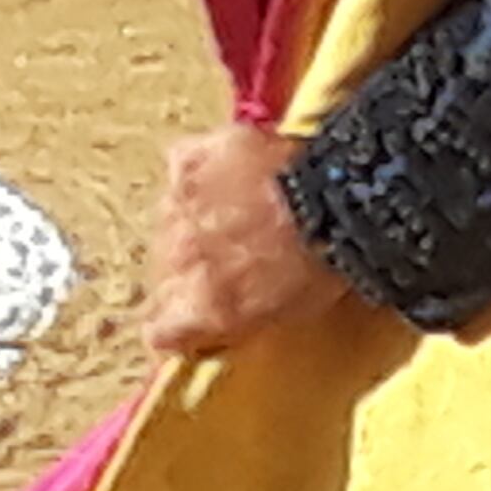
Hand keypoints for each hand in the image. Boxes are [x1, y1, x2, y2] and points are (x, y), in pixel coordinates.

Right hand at [143, 123, 348, 354]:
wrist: (330, 195)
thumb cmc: (321, 262)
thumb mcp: (286, 312)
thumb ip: (239, 317)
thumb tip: (221, 316)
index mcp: (201, 306)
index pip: (161, 330)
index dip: (178, 323)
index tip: (194, 317)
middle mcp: (175, 261)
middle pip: (165, 272)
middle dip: (190, 267)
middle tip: (227, 255)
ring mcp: (175, 208)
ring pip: (170, 222)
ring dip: (194, 221)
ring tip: (234, 209)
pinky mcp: (185, 161)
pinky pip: (183, 170)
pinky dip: (203, 173)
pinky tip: (233, 170)